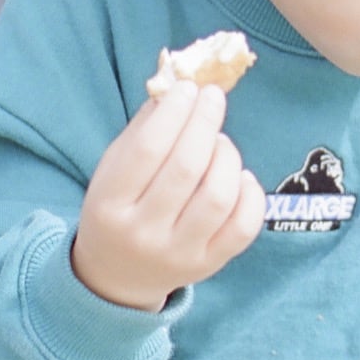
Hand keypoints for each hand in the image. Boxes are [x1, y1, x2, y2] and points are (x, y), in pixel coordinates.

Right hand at [70, 79, 264, 311]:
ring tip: (220, 141)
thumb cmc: (118, 207)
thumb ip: (144, 127)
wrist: (117, 276)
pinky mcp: (209, 265)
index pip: (148, 149)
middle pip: (186, 168)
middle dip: (205, 123)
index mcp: (110, 204)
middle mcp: (143, 233)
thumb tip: (181, 84)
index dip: (174, 112)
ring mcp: (179, 253)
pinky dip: (250, 193)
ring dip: (226, 155)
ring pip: (218, 196)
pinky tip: (239, 175)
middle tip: (213, 98)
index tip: (189, 88)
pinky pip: (243, 227)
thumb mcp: (113, 169)